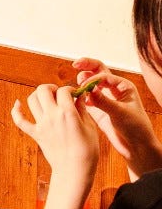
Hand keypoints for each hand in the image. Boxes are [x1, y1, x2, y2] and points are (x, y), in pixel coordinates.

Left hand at [11, 83, 100, 188]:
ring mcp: (41, 125)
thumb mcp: (89, 125)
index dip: (70, 90)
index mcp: (67, 112)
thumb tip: (79, 95)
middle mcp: (51, 116)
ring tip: (46, 99)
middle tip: (58, 93)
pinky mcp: (35, 135)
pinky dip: (16, 112)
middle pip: (43, 90)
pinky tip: (17, 104)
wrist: (74, 168)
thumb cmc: (87, 148)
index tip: (75, 95)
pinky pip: (20, 121)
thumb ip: (82, 108)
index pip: (64, 90)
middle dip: (51, 88)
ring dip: (37, 96)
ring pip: (31, 101)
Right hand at [70, 57, 161, 178]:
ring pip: (91, 85)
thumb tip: (89, 90)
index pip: (105, 75)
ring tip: (75, 86)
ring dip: (82, 82)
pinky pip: (86, 99)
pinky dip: (79, 97)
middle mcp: (114, 90)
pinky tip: (73, 100)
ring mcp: (105, 100)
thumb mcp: (120, 113)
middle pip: (99, 72)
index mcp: (123, 87)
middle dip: (87, 66)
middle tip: (75, 64)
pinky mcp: (98, 111)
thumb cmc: (135, 127)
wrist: (135, 145)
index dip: (93, 78)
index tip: (84, 85)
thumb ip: (104, 101)